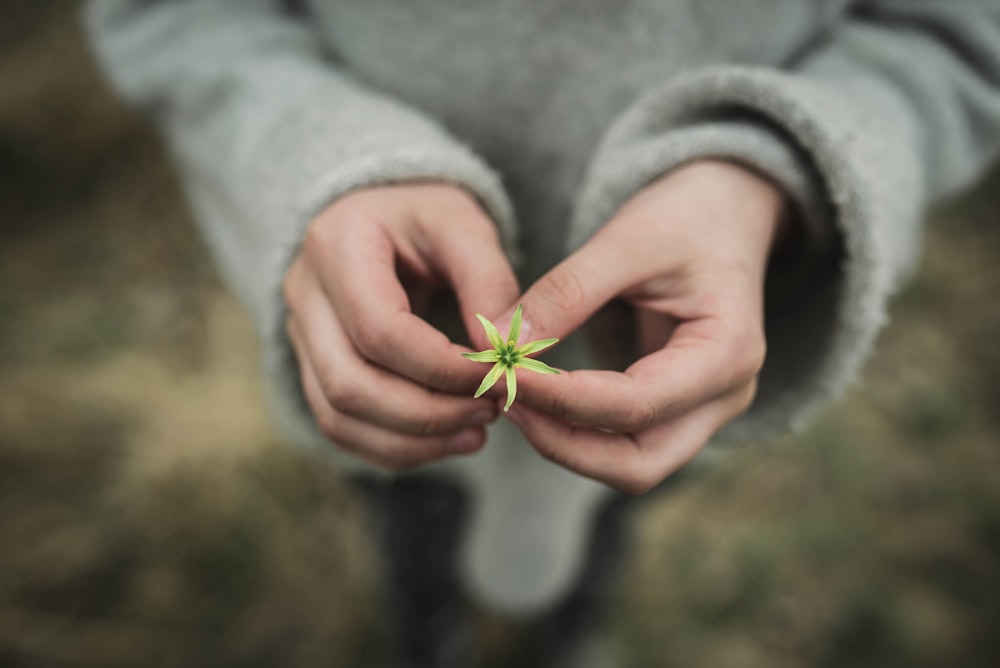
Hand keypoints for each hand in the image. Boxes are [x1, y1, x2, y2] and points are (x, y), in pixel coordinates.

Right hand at [283, 183, 518, 469]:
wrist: (384, 218)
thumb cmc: (428, 218)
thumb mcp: (465, 226)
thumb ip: (488, 282)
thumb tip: (507, 354)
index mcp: (336, 245)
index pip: (378, 330)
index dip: (441, 367)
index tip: (498, 376)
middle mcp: (304, 294)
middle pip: (349, 384)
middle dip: (428, 414)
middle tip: (490, 411)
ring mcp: (300, 337)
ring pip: (339, 417)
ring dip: (414, 441)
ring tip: (477, 432)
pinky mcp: (312, 369)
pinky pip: (341, 428)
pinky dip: (396, 447)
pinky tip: (449, 439)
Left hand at [499, 161, 788, 493]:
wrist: (721, 212)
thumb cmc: (684, 218)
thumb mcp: (628, 238)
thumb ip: (568, 291)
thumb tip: (502, 343)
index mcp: (728, 353)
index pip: (637, 405)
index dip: (562, 399)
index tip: (502, 373)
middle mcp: (724, 397)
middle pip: (639, 464)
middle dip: (562, 442)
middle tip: (501, 396)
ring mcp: (701, 411)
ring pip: (629, 466)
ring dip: (564, 444)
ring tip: (508, 394)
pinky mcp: (674, 410)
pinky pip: (622, 444)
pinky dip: (573, 431)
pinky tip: (531, 396)